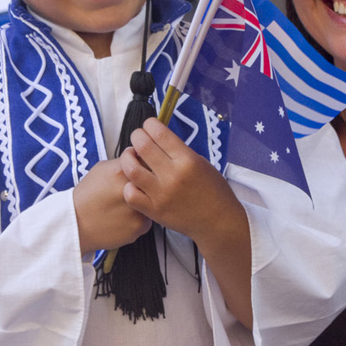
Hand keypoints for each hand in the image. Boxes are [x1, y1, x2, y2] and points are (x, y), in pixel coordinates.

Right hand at [72, 158, 151, 254]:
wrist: (75, 224)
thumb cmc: (86, 196)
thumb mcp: (100, 169)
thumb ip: (122, 162)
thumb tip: (137, 154)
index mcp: (122, 171)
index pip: (148, 159)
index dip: (145, 165)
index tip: (142, 168)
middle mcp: (133, 189)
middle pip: (154, 179)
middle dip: (149, 182)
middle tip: (136, 188)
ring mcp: (139, 209)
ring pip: (153, 201)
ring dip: (146, 201)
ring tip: (124, 206)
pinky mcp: (140, 226)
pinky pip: (148, 219)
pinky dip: (139, 218)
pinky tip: (124, 218)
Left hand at [120, 118, 245, 249]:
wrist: (218, 221)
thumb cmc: (213, 190)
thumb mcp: (201, 163)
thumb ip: (179, 152)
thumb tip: (158, 139)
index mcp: (187, 160)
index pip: (160, 133)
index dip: (150, 124)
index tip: (149, 125)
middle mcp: (173, 176)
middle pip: (143, 146)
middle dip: (137, 136)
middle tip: (138, 137)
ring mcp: (161, 194)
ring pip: (131, 169)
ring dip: (128, 158)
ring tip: (131, 156)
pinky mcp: (154, 211)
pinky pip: (131, 194)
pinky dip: (129, 185)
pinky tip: (134, 182)